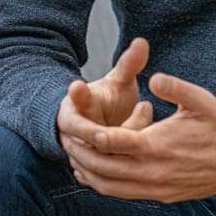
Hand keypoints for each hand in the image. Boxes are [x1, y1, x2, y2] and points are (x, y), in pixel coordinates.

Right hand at [57, 37, 151, 166]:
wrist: (97, 124)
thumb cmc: (109, 99)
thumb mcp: (119, 81)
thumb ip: (129, 64)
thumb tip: (142, 41)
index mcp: (77, 103)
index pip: (75, 99)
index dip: (77, 94)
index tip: (77, 86)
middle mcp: (72, 128)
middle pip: (84, 133)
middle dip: (94, 135)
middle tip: (107, 135)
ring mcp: (76, 150)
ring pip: (97, 154)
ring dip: (118, 148)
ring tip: (143, 127)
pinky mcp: (85, 168)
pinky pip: (100, 173)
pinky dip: (116, 170)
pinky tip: (134, 166)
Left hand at [64, 72, 215, 201]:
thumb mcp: (200, 100)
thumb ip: (175, 88)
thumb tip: (153, 77)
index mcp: (159, 146)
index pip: (115, 142)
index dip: (91, 134)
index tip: (74, 123)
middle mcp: (154, 171)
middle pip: (105, 168)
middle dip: (81, 154)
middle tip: (63, 140)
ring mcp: (156, 188)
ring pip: (110, 186)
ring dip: (89, 173)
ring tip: (72, 156)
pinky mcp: (160, 196)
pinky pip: (123, 194)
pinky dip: (103, 185)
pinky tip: (94, 173)